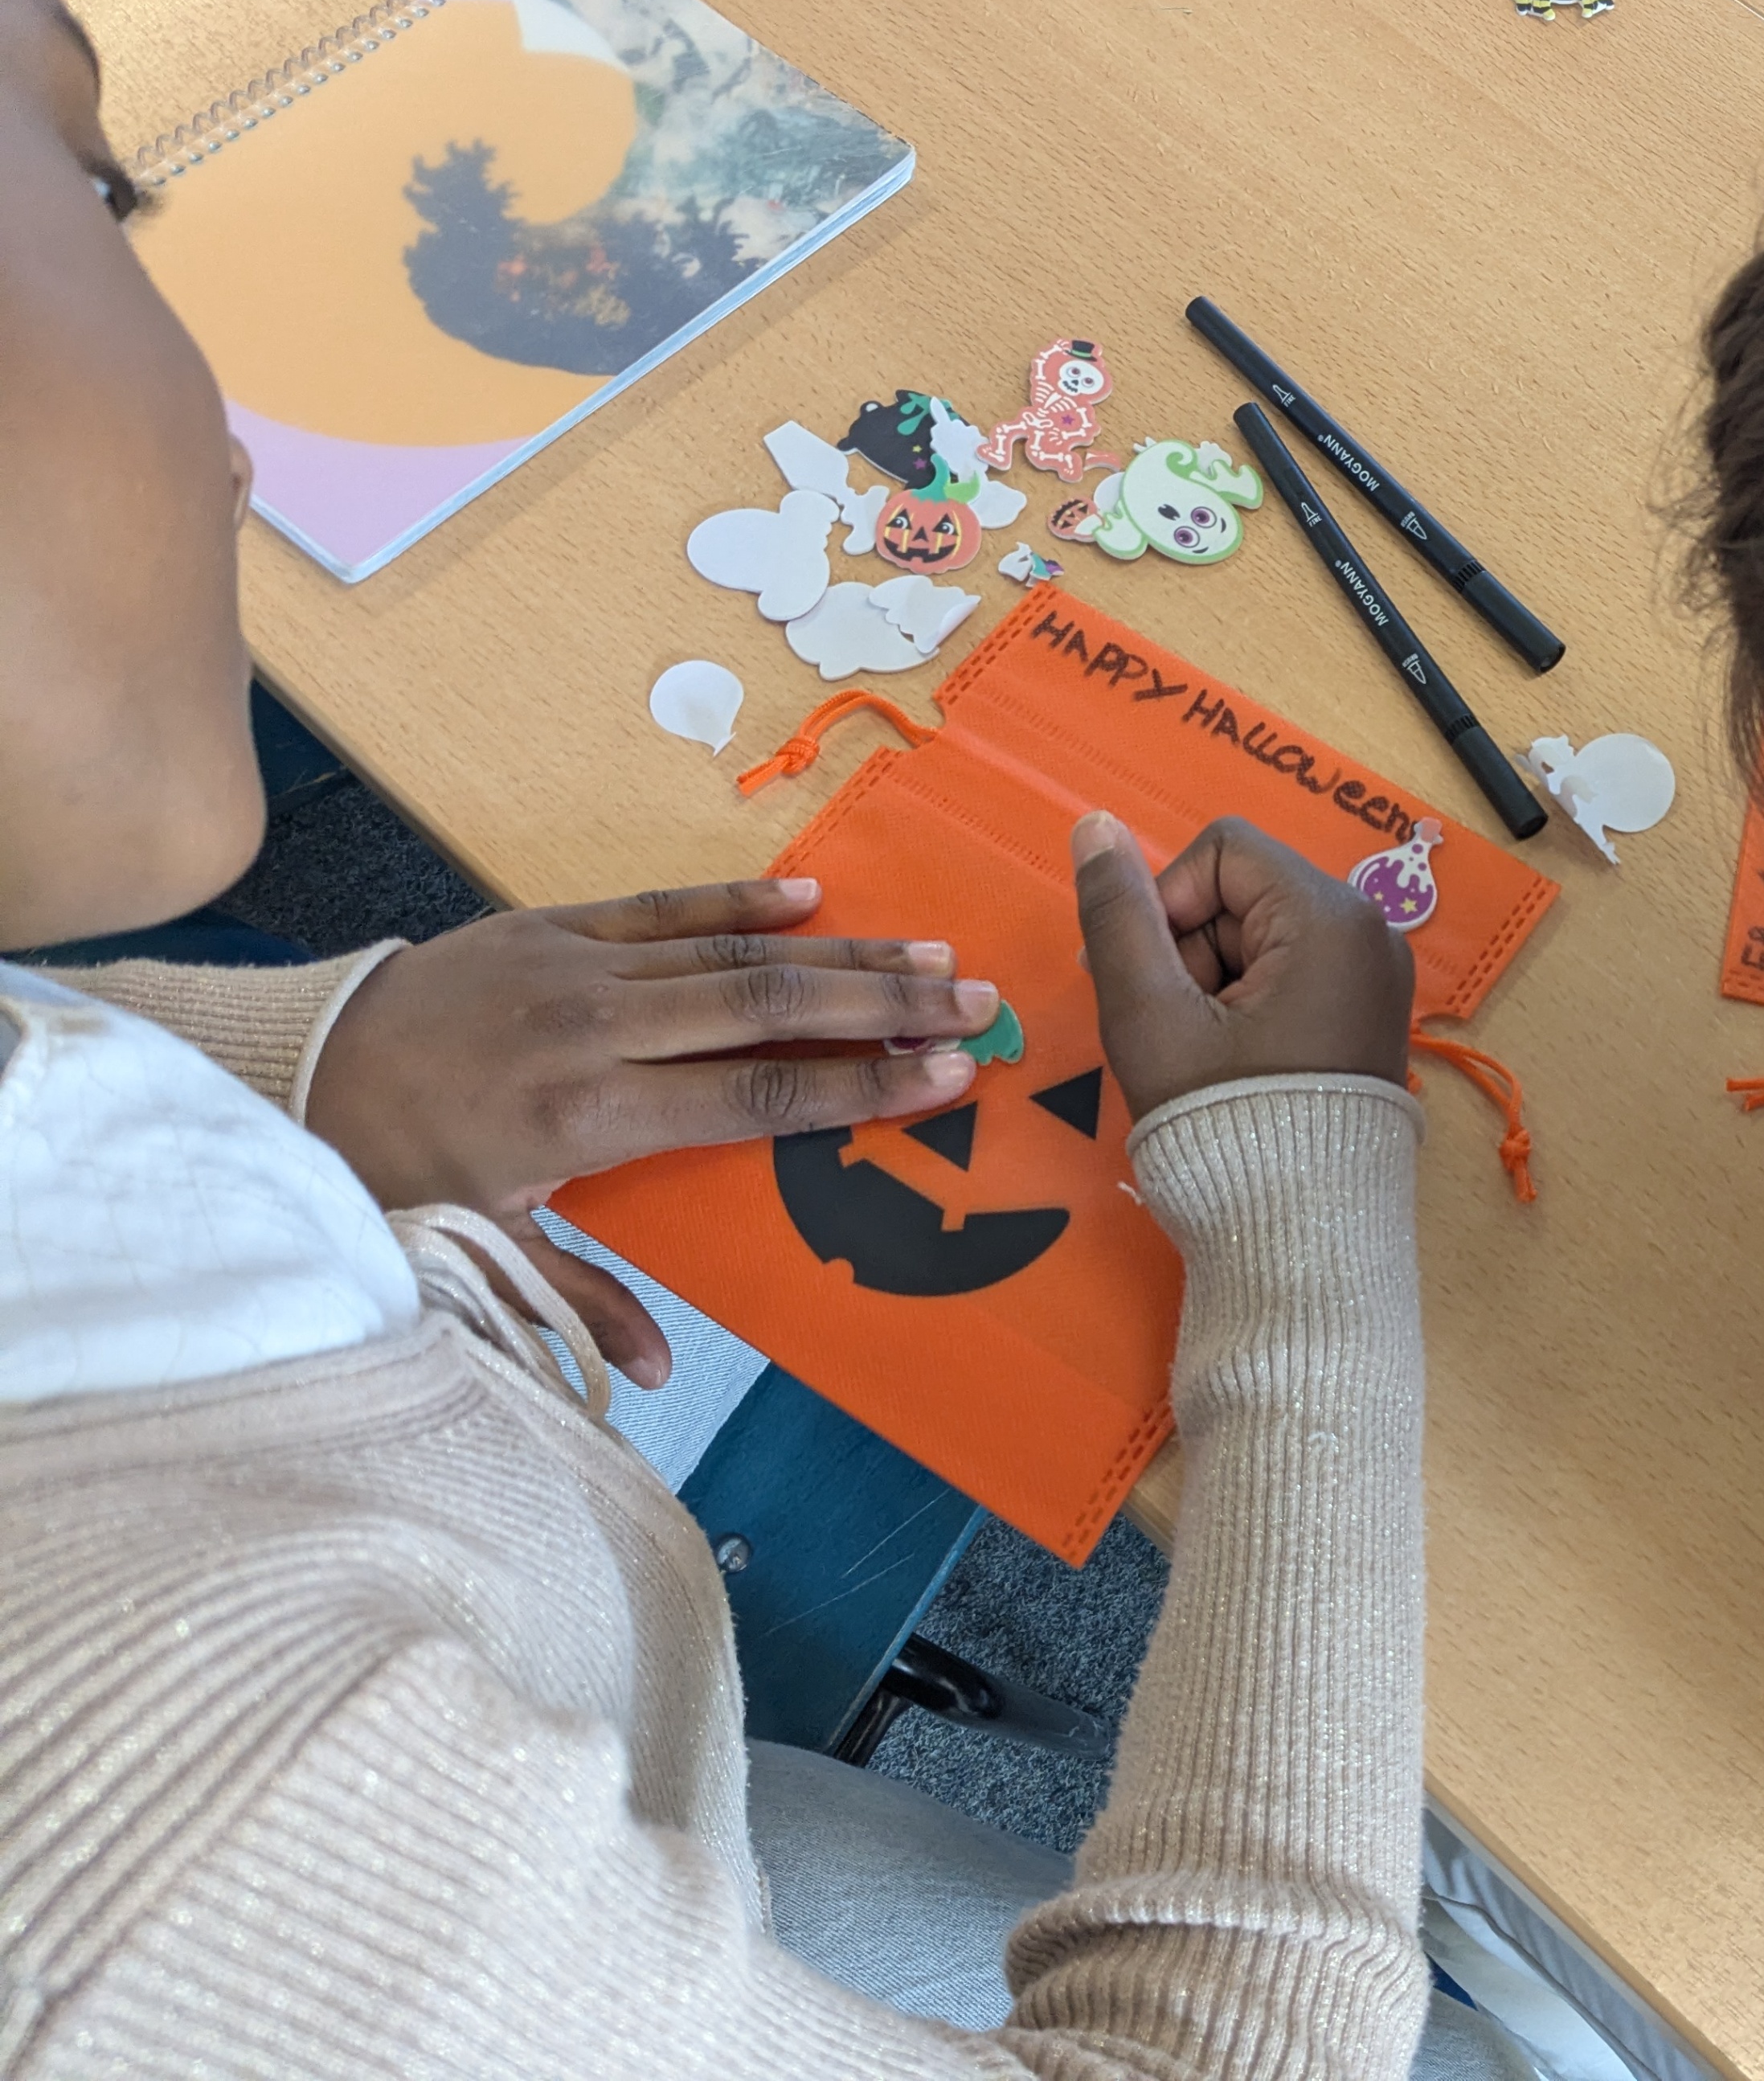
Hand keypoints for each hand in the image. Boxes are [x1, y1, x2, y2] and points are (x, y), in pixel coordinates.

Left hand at [310, 878, 993, 1384]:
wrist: (291, 1068)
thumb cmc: (390, 1168)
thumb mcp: (476, 1246)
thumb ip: (577, 1298)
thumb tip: (660, 1369)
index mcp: (589, 1116)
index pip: (755, 1097)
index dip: (855, 1086)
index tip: (942, 1073)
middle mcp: (596, 1030)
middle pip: (766, 1009)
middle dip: (880, 1004)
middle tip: (972, 997)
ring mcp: (575, 967)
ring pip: (731, 953)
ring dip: (838, 951)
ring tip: (927, 950)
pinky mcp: (547, 924)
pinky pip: (661, 906)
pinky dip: (740, 900)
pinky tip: (813, 894)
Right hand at [1072, 812, 1414, 1117]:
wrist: (1295, 1238)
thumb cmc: (1219, 1121)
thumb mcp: (1148, 1013)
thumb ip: (1117, 913)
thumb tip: (1094, 821)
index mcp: (1330, 918)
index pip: (1222, 850)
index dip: (1166, 903)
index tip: (1149, 979)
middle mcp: (1371, 932)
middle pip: (1244, 891)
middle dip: (1189, 949)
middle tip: (1171, 1026)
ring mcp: (1377, 977)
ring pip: (1261, 934)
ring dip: (1211, 980)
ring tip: (1202, 1053)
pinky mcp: (1368, 1015)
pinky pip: (1291, 973)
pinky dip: (1245, 1004)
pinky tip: (1230, 1061)